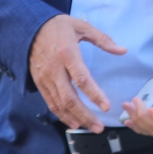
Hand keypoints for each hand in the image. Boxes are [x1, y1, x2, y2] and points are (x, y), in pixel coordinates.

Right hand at [29, 14, 126, 132]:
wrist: (30, 28)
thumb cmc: (58, 26)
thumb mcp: (82, 26)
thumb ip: (103, 39)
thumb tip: (122, 50)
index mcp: (67, 53)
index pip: (81, 78)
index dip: (94, 94)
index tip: (106, 106)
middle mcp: (55, 68)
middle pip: (69, 98)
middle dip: (85, 115)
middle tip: (99, 126)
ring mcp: (46, 77)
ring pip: (60, 104)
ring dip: (76, 118)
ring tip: (91, 127)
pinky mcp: (40, 83)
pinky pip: (51, 103)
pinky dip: (62, 115)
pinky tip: (73, 122)